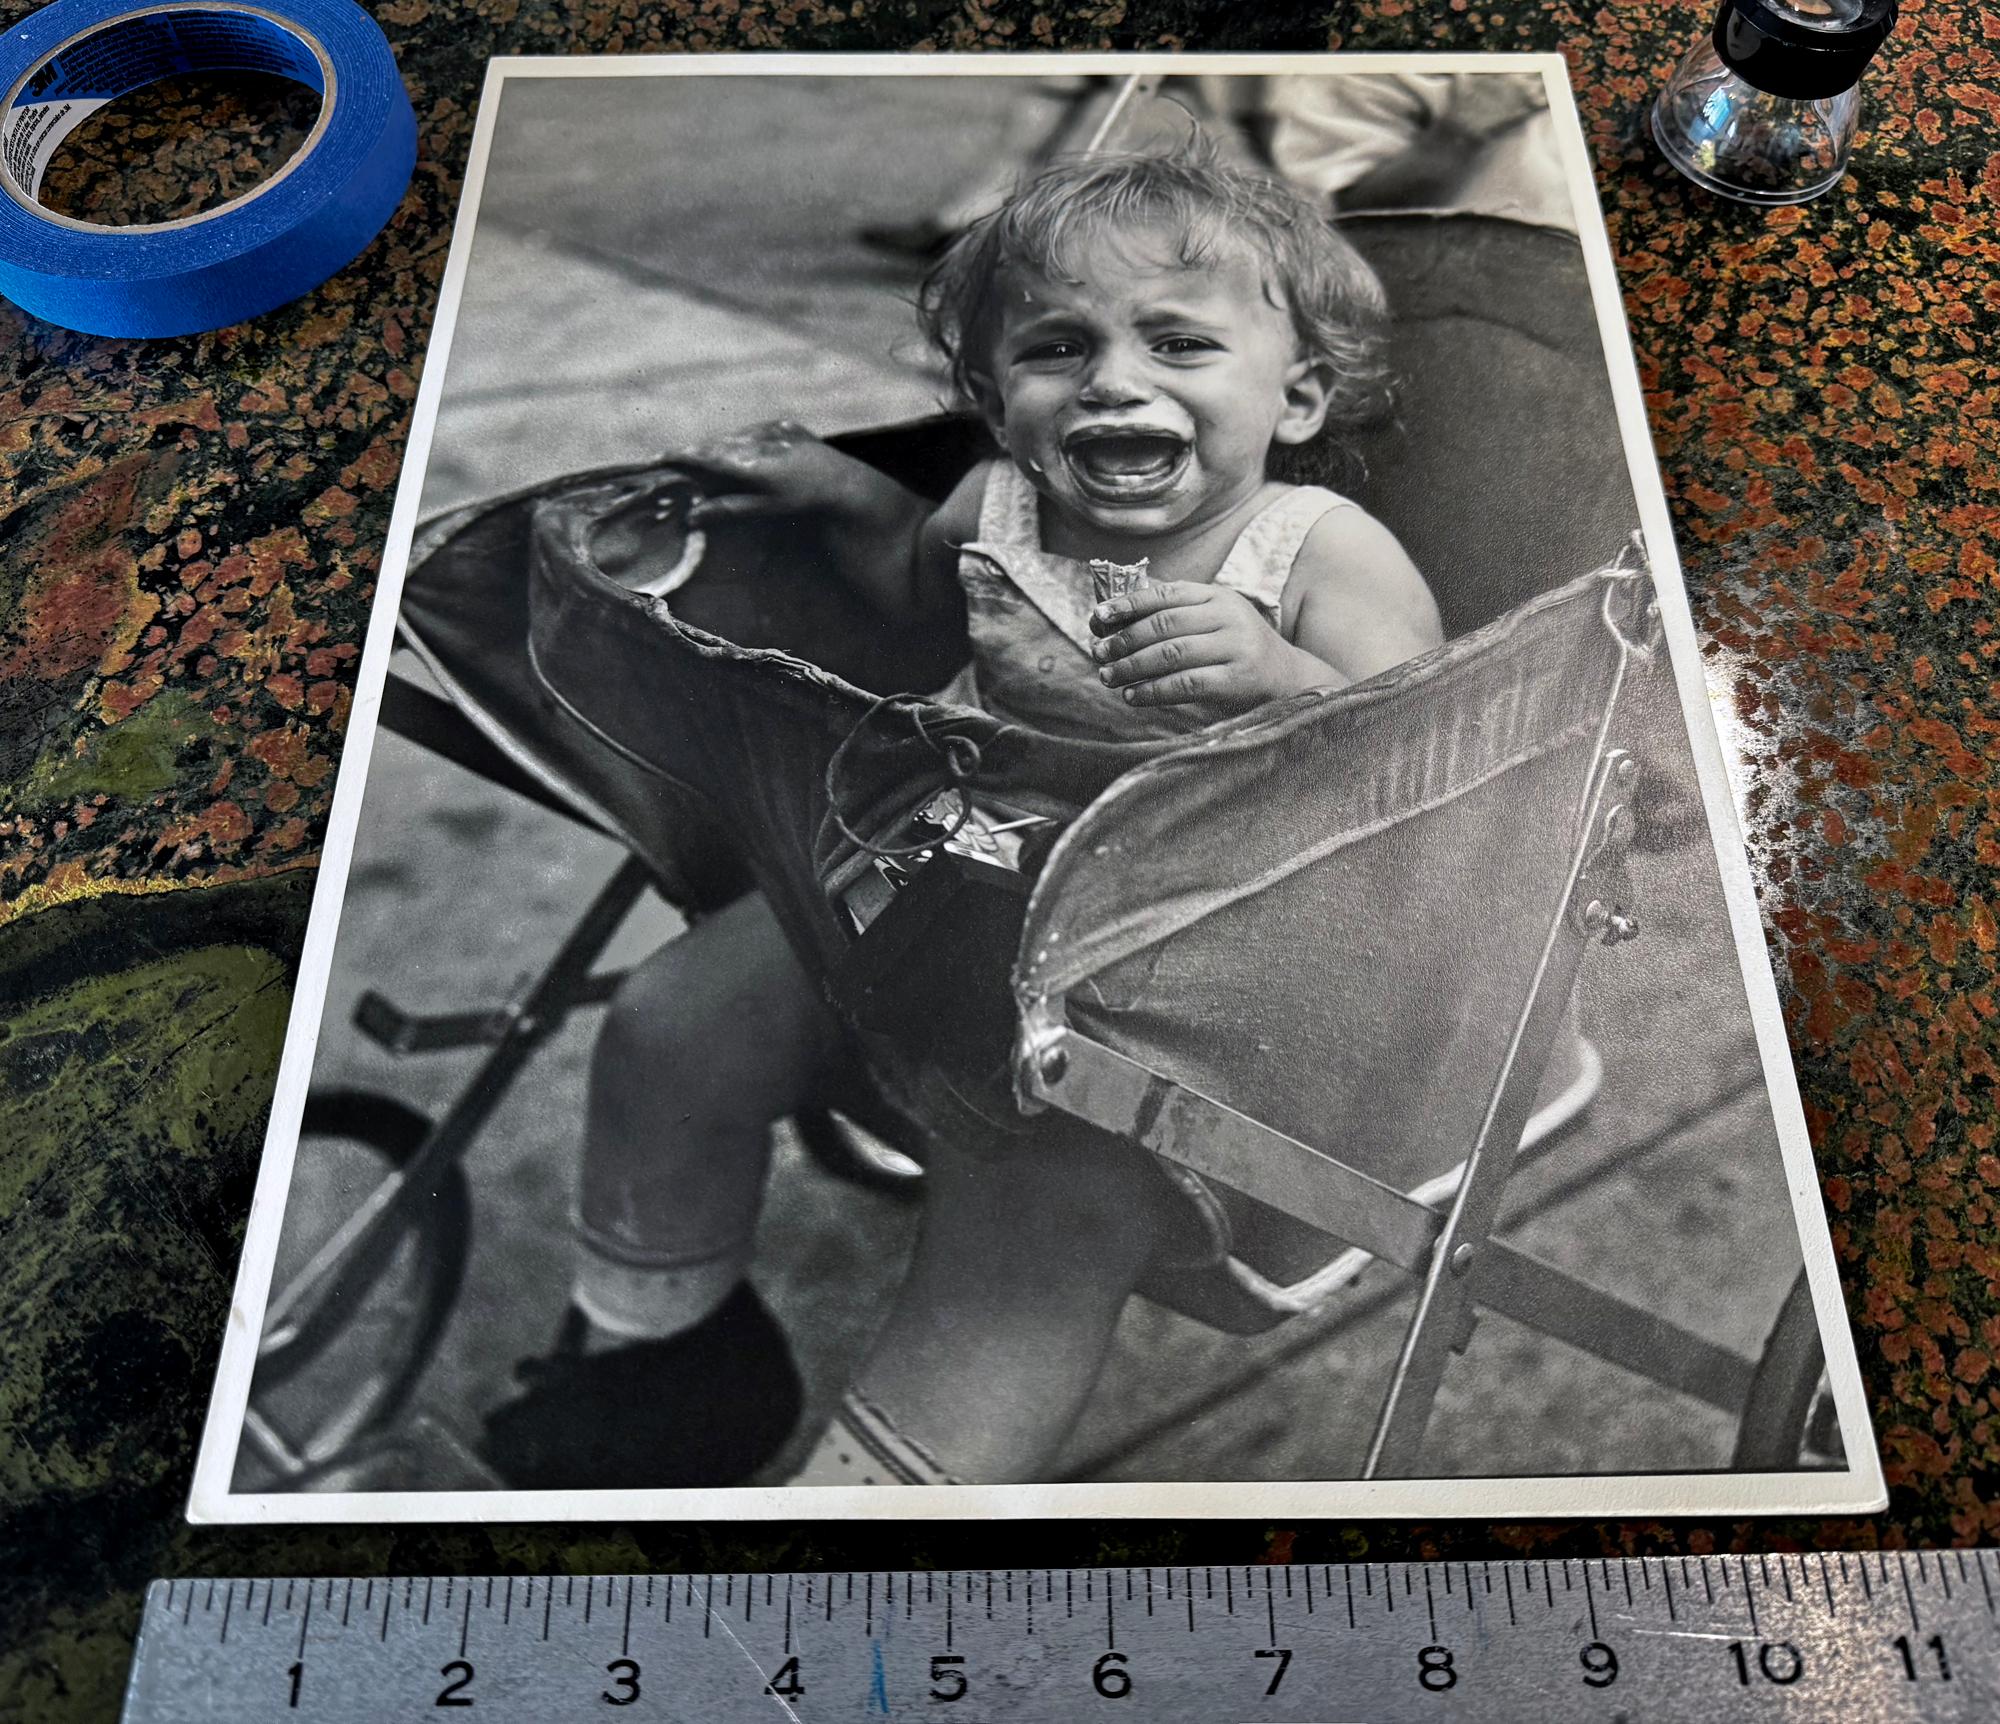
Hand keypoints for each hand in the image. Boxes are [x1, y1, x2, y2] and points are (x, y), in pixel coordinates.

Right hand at [674, 420, 878, 527]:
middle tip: (672, 459)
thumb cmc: (802, 503)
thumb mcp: (765, 510)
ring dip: (720, 448)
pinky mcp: (785, 425)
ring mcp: (773, 429)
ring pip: (734, 437)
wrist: (845, 484)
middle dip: (695, 453)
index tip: (658, 458)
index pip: (706, 457)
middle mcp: (759, 441)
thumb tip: (692, 515)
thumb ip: (728, 510)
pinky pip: (754, 432)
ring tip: (707, 459)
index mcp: (751, 464)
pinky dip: (744, 441)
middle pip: (716, 445)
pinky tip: (744, 453)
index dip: (680, 456)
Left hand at [1089, 582, 1330, 716]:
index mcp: (1217, 596)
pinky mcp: (1238, 678)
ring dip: (1132, 666)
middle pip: (1164, 624)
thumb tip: (1111, 622)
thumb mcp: (1212, 622)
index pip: (1165, 594)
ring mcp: (1236, 646)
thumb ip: (1172, 617)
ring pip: (1171, 653)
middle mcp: (1228, 616)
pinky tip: (1133, 696)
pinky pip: (1186, 683)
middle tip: (1099, 654)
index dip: (1128, 604)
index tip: (1099, 617)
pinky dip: (1153, 690)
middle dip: (1125, 640)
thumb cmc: (1236, 650)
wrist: (1288, 678)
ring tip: (1108, 676)